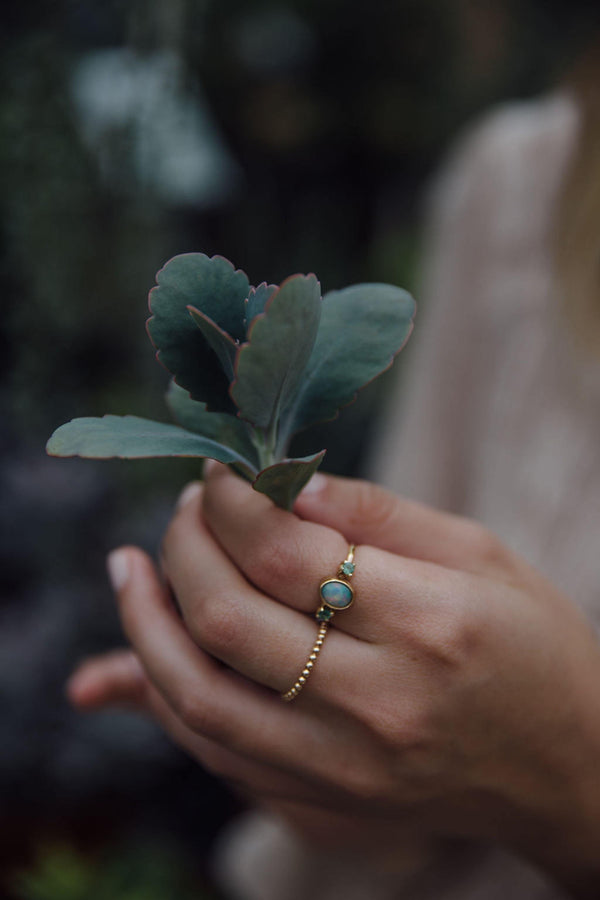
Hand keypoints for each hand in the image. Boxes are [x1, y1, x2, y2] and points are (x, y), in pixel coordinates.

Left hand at [69, 469, 599, 894]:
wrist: (567, 767)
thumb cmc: (532, 642)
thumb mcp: (478, 552)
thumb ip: (378, 512)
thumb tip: (282, 478)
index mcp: (429, 626)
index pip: (287, 555)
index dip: (232, 502)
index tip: (219, 472)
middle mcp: (378, 707)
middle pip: (227, 620)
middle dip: (184, 546)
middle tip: (186, 508)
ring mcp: (343, 770)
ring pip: (197, 696)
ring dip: (143, 624)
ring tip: (129, 568)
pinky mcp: (322, 805)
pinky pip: (212, 748)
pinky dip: (165, 693)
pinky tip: (147, 644)